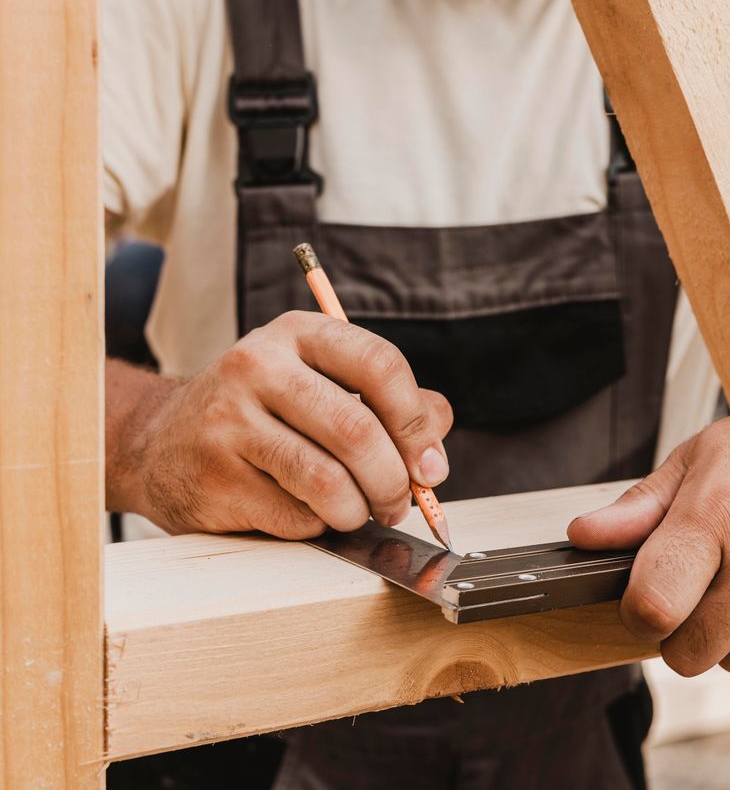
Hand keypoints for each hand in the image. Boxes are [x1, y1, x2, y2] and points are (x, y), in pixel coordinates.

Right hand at [113, 311, 452, 538]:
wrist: (163, 442)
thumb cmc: (265, 413)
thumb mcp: (324, 384)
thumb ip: (391, 403)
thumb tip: (436, 440)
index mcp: (299, 334)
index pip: (379, 365)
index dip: (416, 422)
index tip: (432, 465)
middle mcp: (258, 366)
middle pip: (357, 430)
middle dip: (394, 481)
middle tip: (400, 503)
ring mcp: (228, 420)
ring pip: (328, 481)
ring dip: (359, 510)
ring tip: (358, 512)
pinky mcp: (213, 476)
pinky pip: (295, 515)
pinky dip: (317, 525)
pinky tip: (305, 512)